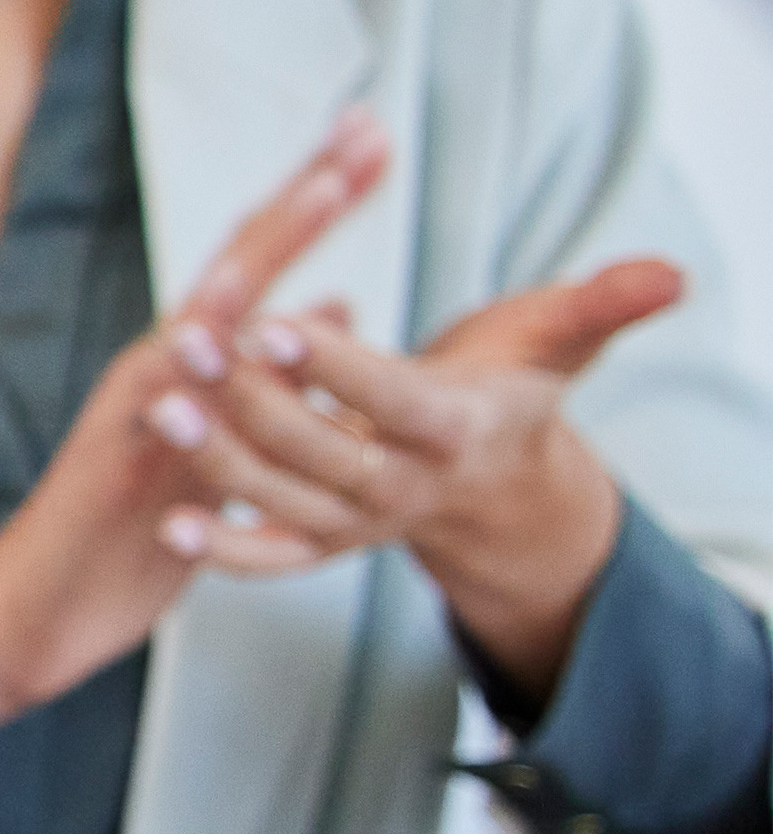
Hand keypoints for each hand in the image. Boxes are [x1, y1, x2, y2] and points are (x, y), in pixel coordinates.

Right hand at [0, 124, 391, 797]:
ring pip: (213, 305)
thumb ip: (273, 379)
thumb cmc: (129, 535)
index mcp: (191, 366)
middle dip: (308, 192)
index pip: (262, 263)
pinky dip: (207, 343)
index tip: (371, 138)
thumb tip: (334, 303)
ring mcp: (142, 404)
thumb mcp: (221, 449)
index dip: (317, 200)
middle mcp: (164, 366)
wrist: (39, 607)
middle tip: (365, 126)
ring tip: (327, 186)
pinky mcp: (125, 450)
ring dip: (270, 243)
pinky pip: (174, 391)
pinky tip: (244, 307)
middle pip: (242, 258)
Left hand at [185, 262, 683, 695]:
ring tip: (160, 409)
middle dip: (255, 401)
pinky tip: (170, 523)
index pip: (392, 397)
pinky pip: (273, 561)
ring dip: (220, 462)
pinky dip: (225, 551)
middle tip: (187, 343)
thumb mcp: (556, 340)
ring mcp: (361, 521)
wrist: (492, 479)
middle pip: (325, 450)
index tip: (276, 320)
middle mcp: (407, 483)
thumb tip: (673, 272)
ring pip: (286, 502)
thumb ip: (604, 304)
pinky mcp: (324, 543)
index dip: (337, 364)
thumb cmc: (511, 387)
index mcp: (456, 428)